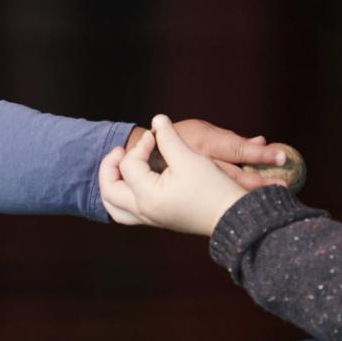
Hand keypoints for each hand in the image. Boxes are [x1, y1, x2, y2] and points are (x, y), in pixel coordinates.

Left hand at [102, 115, 250, 234]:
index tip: (157, 137)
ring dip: (112, 186)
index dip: (141, 145)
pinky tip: (134, 183)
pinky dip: (122, 198)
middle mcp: (144, 210)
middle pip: (109, 191)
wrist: (232, 216)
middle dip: (109, 167)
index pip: (128, 165)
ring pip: (114, 207)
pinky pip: (127, 213)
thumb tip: (157, 120)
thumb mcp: (189, 158)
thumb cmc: (213, 188)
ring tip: (120, 169)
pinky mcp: (158, 220)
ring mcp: (150, 218)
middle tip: (121, 152)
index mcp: (148, 196)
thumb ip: (168, 137)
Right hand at [125, 119, 289, 191]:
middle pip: (238, 179)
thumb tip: (261, 142)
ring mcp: (196, 187)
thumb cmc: (175, 142)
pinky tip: (254, 208)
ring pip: (230, 192)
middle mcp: (202, 170)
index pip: (237, 152)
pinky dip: (239, 203)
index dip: (259, 155)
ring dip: (253, 196)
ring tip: (276, 201)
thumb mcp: (201, 134)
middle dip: (262, 185)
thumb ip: (231, 140)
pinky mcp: (193, 199)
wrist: (142, 162)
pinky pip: (220, 201)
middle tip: (285, 188)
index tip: (281, 157)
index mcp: (205, 148)